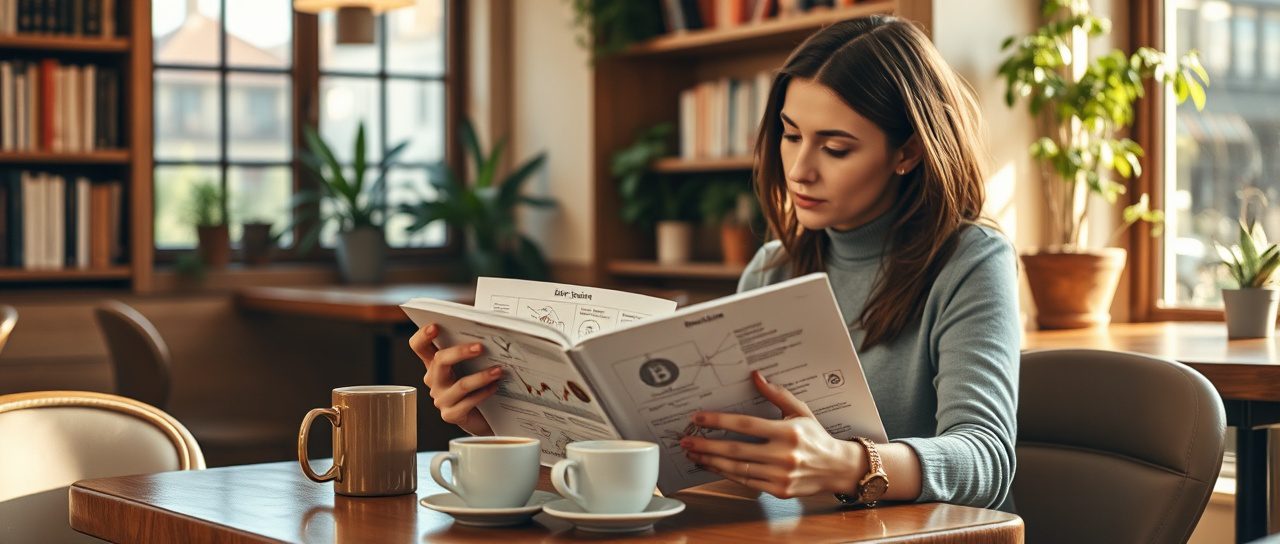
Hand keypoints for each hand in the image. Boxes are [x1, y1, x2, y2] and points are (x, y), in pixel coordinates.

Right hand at [409, 323, 499, 435]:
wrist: (482, 417)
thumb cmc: (477, 385)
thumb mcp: (471, 365)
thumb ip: (472, 349)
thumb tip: (490, 331)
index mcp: (435, 364)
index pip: (419, 346)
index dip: (422, 336)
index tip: (435, 326)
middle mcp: (434, 380)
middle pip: (439, 361)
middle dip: (460, 352)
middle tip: (480, 347)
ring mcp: (441, 399)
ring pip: (460, 384)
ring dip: (481, 376)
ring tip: (499, 370)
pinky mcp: (451, 415)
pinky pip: (468, 403)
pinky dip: (483, 393)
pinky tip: (495, 387)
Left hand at [679, 371, 863, 498]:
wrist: (837, 468)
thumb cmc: (816, 437)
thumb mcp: (801, 411)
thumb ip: (777, 394)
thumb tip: (756, 376)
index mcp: (788, 432)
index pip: (746, 425)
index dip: (719, 422)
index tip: (699, 419)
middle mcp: (784, 455)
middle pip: (737, 450)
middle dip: (707, 445)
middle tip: (686, 440)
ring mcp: (781, 475)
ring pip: (738, 468)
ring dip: (711, 461)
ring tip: (693, 453)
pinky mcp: (779, 490)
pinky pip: (746, 482)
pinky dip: (726, 474)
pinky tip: (712, 466)